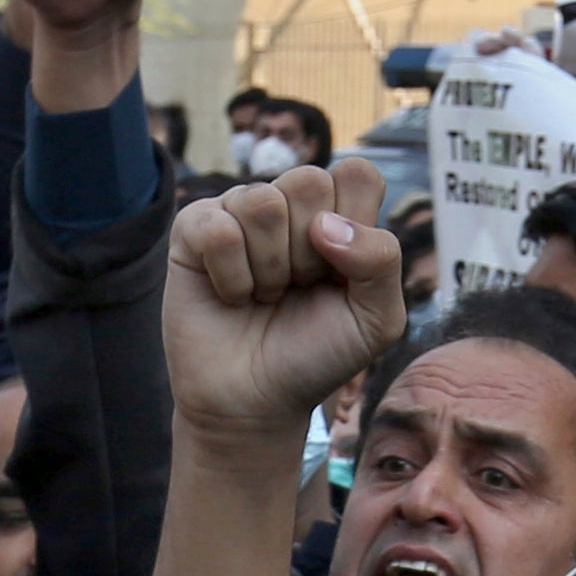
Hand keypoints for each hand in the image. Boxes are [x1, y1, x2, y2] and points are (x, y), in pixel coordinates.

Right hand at [164, 156, 407, 446]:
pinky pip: (217, 228)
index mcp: (339, 214)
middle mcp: (290, 204)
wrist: (256, 401)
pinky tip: (232, 296)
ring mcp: (239, 211)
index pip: (357, 173)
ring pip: (261, 203)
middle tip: (298, 288)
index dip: (354, 223)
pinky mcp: (194, 229)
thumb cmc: (316, 355)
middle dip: (309, 253)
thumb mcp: (377, 321)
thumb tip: (326, 224)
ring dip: (269, 268)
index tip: (341, 274)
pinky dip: (231, 277)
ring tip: (265, 295)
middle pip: (308, 181)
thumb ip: (381, 261)